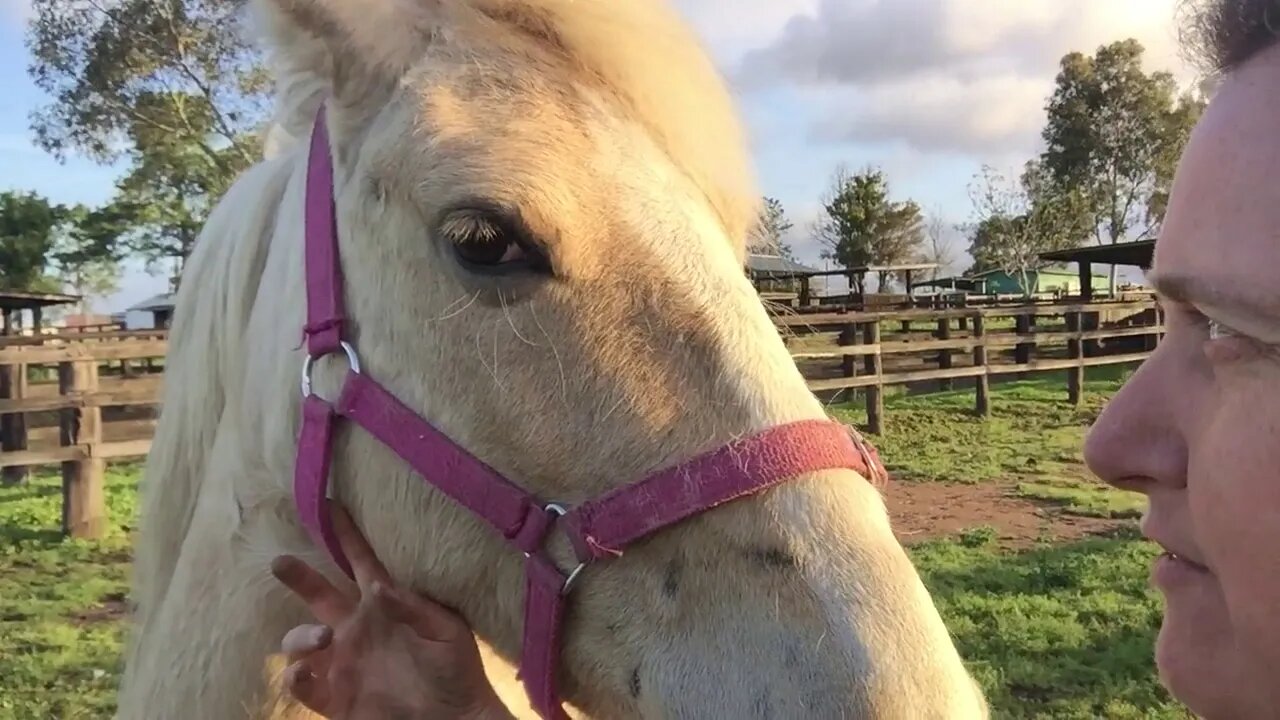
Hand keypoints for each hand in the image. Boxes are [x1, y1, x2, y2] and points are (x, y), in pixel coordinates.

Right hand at [271, 503, 512, 719]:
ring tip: (323, 636)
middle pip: (319, 595)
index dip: (346, 537)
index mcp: (386, 609)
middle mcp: (357, 631)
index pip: (362, 565)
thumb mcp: (446, 632)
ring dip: (302, 634)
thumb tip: (378, 586)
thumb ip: (413, 609)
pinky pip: (302, 684)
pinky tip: (306, 669)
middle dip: (299, 577)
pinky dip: (295, 675)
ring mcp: (343, 664)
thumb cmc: (458, 672)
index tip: (330, 506)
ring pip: (301, 638)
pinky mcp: (335, 698)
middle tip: (281, 562)